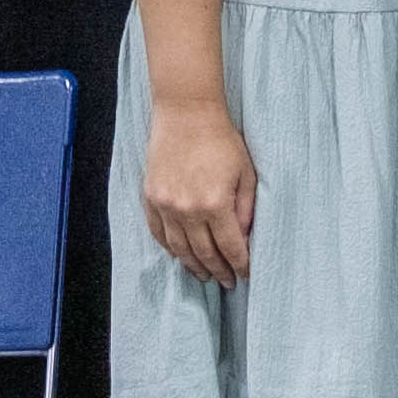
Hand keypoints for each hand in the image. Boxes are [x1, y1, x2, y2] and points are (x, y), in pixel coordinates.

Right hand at [141, 100, 255, 286]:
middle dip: (218, 270)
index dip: (239, 265)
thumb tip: (244, 238)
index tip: (245, 275)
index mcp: (215, 204)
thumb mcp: (246, 174)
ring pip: (178, 247)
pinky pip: (158, 232)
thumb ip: (246, 209)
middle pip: (203, 252)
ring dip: (192, 265)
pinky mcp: (150, 197)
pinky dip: (169, 248)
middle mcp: (187, 209)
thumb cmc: (222, 141)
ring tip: (204, 276)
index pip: (230, 247)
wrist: (186, 115)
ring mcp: (165, 205)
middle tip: (227, 282)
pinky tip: (179, 256)